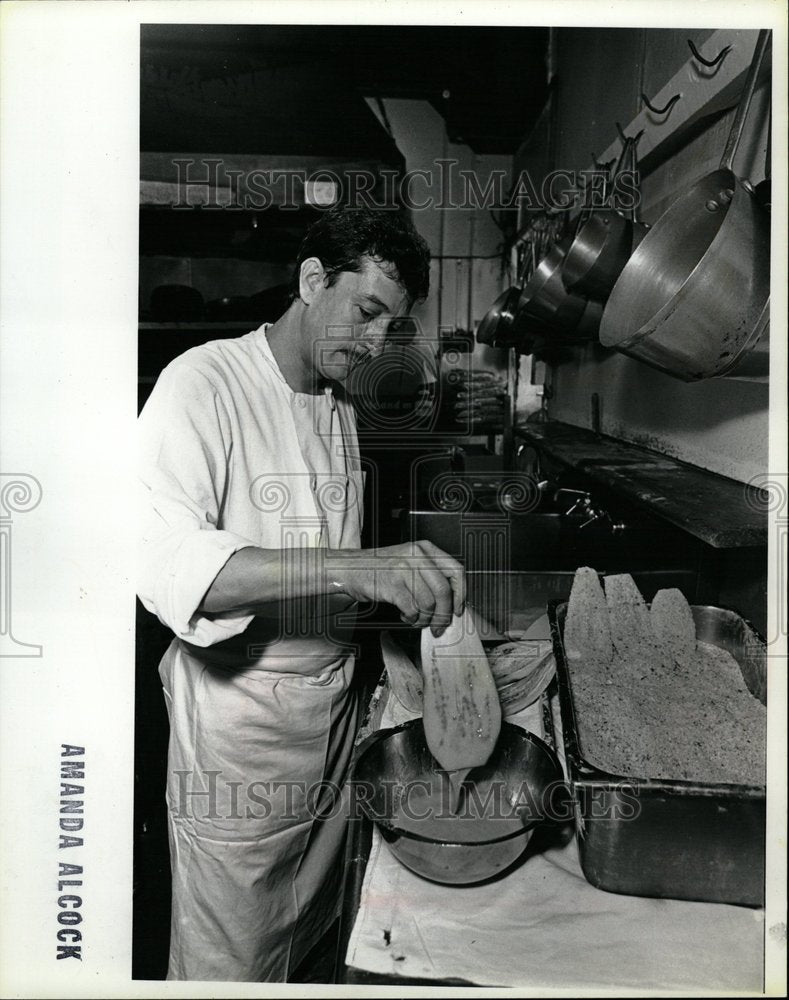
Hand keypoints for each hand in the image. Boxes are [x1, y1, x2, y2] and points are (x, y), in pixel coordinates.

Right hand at [325, 541, 465, 635]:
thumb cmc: (381, 568)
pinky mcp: (392, 584)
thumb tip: (450, 603)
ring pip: (428, 603)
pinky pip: (412, 608)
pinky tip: (405, 614)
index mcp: (425, 548)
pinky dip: (410, 617)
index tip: (458, 609)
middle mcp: (417, 555)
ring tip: (416, 618)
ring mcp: (404, 568)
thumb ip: (430, 575)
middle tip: (439, 626)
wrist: (349, 568)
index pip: (456, 570)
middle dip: (443, 614)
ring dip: (424, 618)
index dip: (460, 594)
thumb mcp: (409, 561)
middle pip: (444, 590)